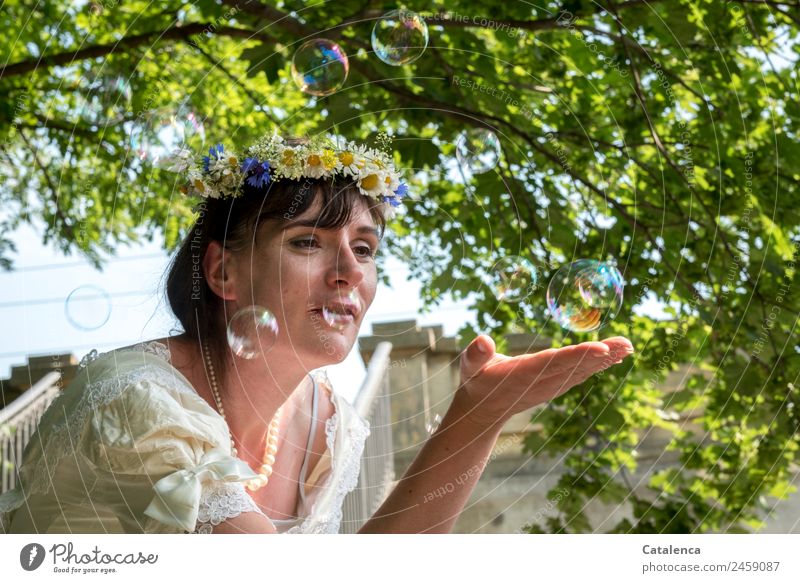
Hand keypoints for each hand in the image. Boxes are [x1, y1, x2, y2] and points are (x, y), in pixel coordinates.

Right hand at [452, 334, 634, 428]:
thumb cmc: (476, 382)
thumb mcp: (470, 367)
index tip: (601, 349)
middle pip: (576, 366)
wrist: (483, 412)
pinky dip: (597, 365)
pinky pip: (579, 375)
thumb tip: (482, 341)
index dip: (578, 356)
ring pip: (582, 372)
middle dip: (602, 355)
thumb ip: (475, 354)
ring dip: (606, 360)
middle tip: (627, 344)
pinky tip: (613, 357)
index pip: (554, 363)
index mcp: (523, 375)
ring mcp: (550, 387)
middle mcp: (541, 383)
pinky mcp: (554, 387)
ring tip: (627, 347)